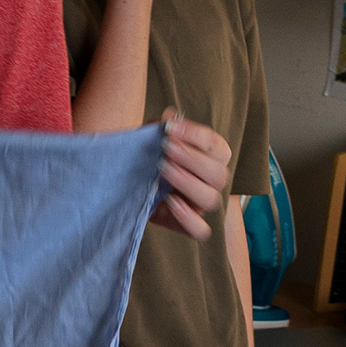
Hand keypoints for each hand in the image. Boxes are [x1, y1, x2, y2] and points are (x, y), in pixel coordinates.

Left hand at [150, 112, 232, 239]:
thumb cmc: (147, 154)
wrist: (126, 180)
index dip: (196, 136)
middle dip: (192, 159)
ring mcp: (200, 204)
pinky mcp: (186, 224)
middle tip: (166, 149)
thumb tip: (170, 116)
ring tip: (163, 169)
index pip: (217, 146)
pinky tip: (170, 202)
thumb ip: (162, 126)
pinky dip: (188, 218)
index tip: (170, 128)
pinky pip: (200, 230)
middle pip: (220, 175)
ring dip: (188, 183)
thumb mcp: (152, 136)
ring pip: (211, 200)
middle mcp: (211, 181)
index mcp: (211, 156)